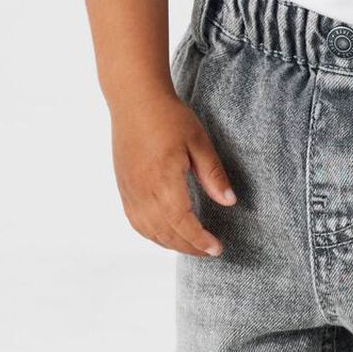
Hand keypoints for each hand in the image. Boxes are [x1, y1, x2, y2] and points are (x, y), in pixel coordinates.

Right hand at [112, 88, 237, 257]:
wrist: (134, 99)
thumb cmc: (169, 116)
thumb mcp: (199, 141)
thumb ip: (213, 174)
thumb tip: (229, 201)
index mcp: (163, 180)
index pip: (182, 223)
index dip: (199, 240)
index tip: (216, 248)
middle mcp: (142, 190)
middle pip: (165, 233)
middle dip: (189, 247)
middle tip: (209, 251)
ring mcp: (129, 190)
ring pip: (148, 231)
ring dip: (170, 244)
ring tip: (191, 245)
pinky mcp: (123, 187)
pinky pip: (135, 221)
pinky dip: (151, 234)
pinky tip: (165, 233)